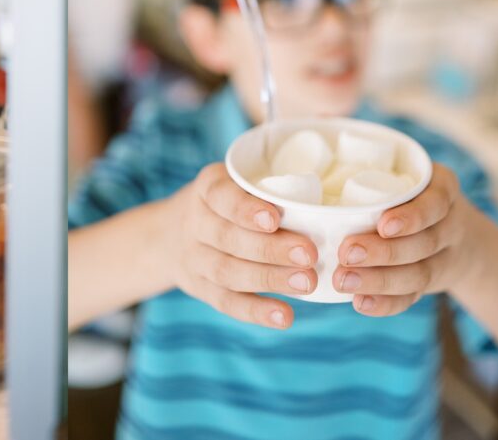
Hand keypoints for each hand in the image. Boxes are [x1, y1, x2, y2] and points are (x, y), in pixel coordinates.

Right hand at [162, 163, 319, 328]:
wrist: (170, 234)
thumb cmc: (224, 203)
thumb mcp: (233, 182)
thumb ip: (266, 189)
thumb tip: (327, 206)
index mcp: (206, 190)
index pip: (221, 197)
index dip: (245, 210)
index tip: (275, 219)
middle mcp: (195, 223)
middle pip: (228, 239)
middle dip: (269, 249)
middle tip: (309, 255)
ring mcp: (195, 259)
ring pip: (228, 272)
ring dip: (268, 279)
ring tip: (307, 282)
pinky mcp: (201, 289)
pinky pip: (226, 302)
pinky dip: (256, 311)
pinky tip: (285, 316)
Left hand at [333, 163, 481, 315]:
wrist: (457, 234)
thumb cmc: (410, 193)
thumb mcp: (406, 174)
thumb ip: (369, 174)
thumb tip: (303, 184)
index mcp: (442, 189)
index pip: (435, 203)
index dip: (412, 217)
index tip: (383, 226)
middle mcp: (449, 224)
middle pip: (423, 242)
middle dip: (384, 252)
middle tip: (347, 254)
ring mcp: (444, 257)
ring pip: (419, 274)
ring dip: (379, 280)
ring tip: (344, 281)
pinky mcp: (432, 283)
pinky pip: (413, 297)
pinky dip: (386, 303)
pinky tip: (360, 303)